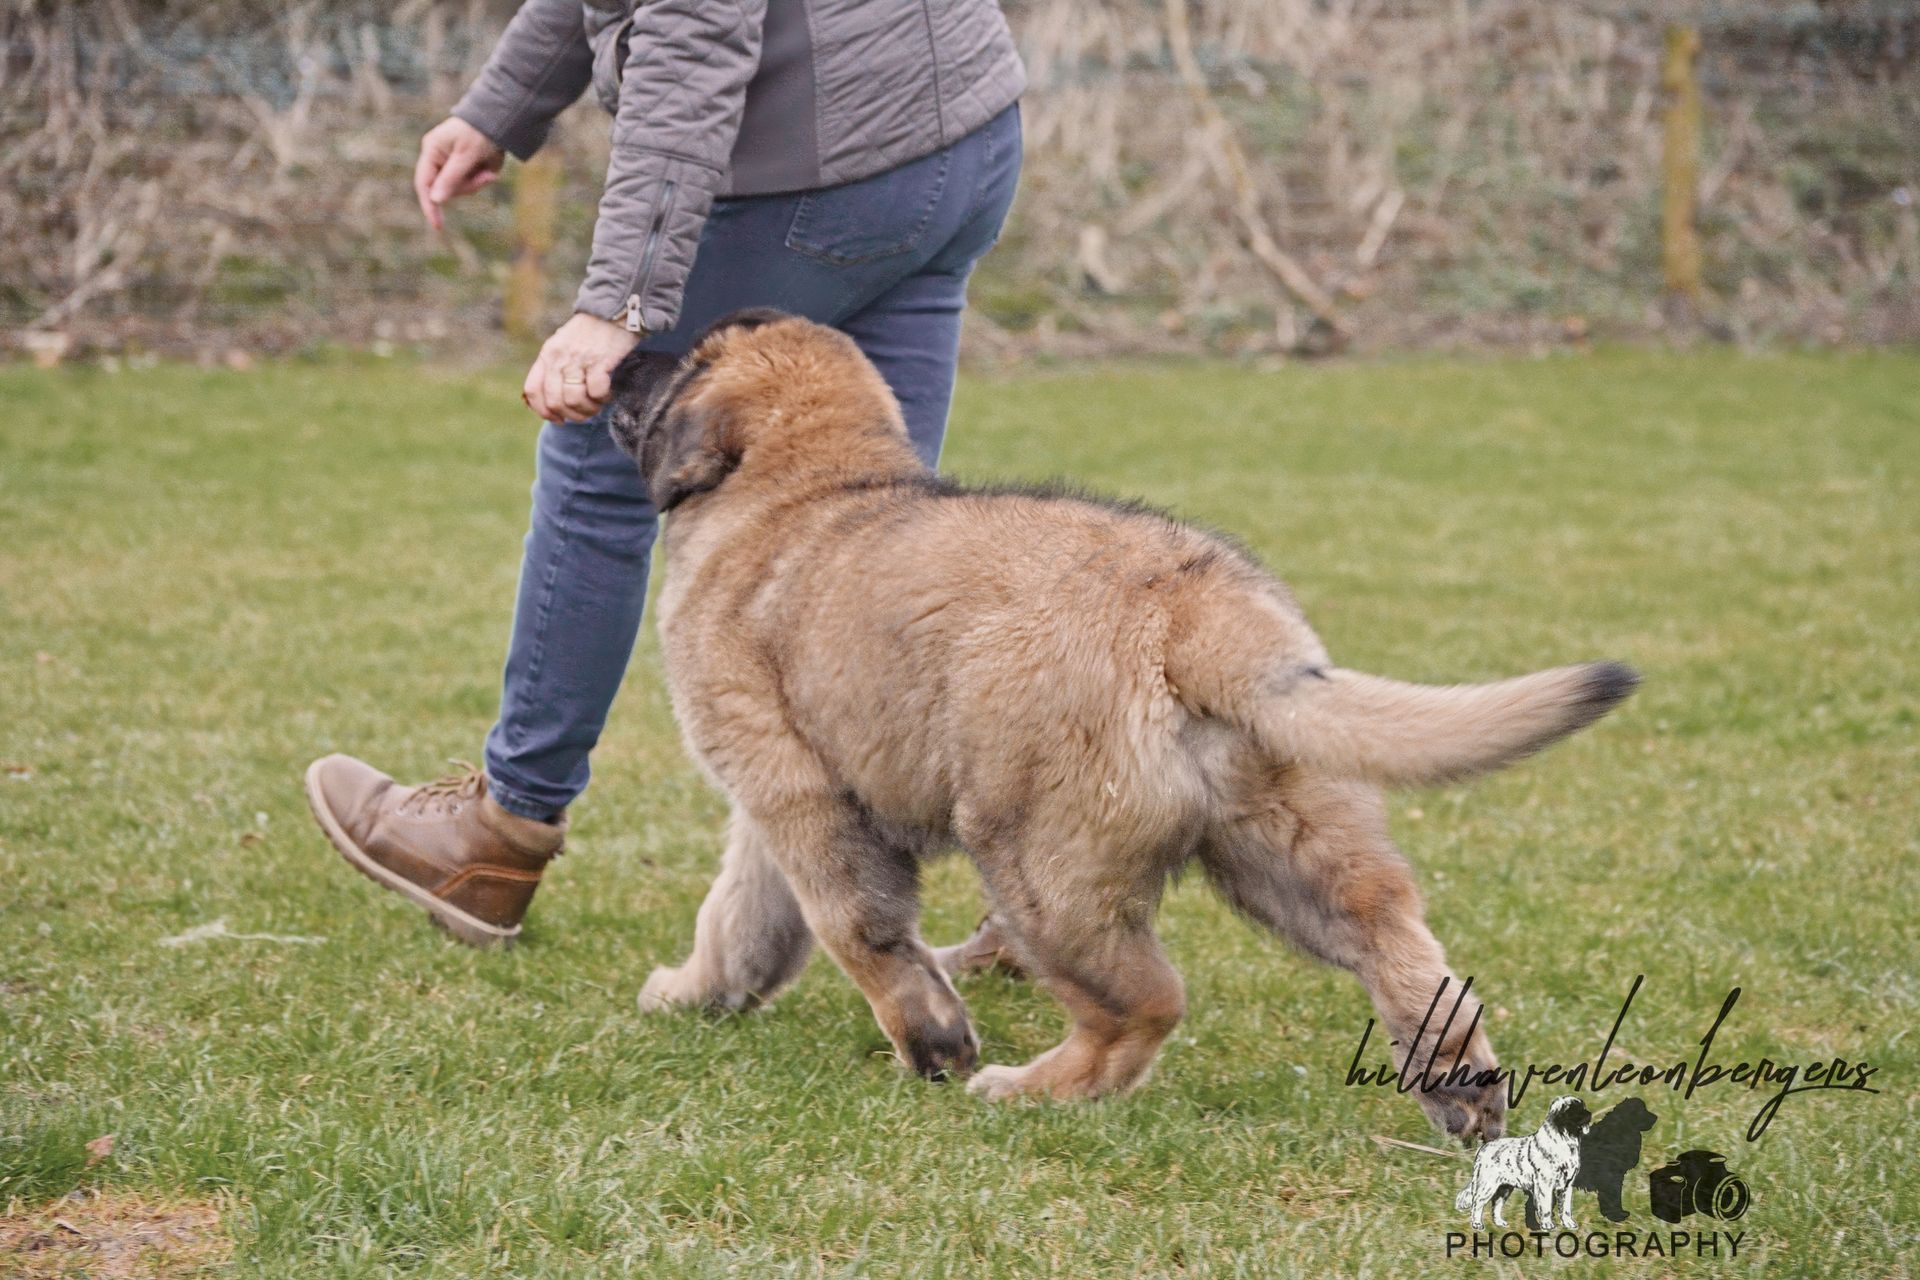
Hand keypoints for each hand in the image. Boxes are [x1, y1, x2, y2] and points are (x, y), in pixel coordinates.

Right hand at [413, 117, 504, 230]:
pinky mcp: (463, 168)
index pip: (424, 184)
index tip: (438, 225)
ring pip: (459, 190)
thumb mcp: (466, 156)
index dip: (430, 206)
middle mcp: (438, 158)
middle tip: (486, 178)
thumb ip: (451, 178)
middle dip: (466, 188)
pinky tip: (489, 172)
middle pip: (445, 190)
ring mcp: (450, 164)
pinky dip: (480, 182)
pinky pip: (469, 185)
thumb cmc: (480, 133)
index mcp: (432, 151)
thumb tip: (435, 200)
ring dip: (476, 185)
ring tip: (489, 172)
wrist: (499, 120)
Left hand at [523, 313, 640, 422]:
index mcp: (547, 355)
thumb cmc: (591, 332)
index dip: (544, 412)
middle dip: (572, 414)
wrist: (615, 311)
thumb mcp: (564, 345)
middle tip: (586, 412)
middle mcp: (558, 358)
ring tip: (598, 403)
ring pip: (573, 400)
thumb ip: (556, 368)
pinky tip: (609, 392)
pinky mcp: (599, 361)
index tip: (559, 419)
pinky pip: (596, 392)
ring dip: (588, 409)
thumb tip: (556, 401)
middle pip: (554, 401)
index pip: (533, 391)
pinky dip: (603, 398)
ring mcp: (578, 359)